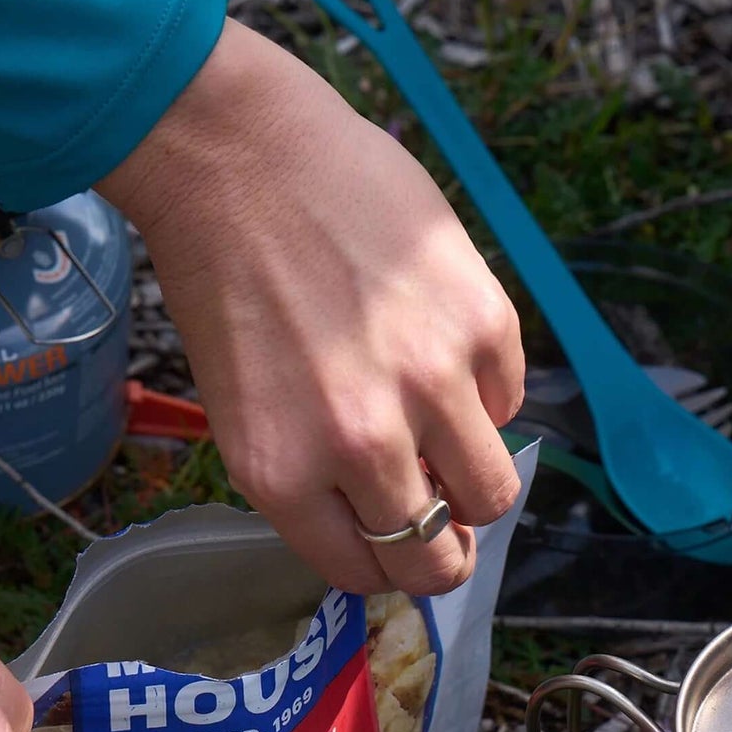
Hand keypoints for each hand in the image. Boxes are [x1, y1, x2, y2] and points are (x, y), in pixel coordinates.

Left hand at [99, 18, 524, 595]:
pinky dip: (485, 393)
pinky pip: (508, 398)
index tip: (397, 548)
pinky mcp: (479, 320)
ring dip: (478, 482)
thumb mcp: (241, 408)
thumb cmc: (223, 281)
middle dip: (444, 550)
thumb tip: (391, 514)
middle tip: (445, 518)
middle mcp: (359, 444)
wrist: (237, 158)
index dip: (387, 567)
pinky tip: (445, 351)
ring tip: (452, 440)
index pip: (365, 573)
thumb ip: (310, 477)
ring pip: (494, 492)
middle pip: (437, 555)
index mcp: (283, 475)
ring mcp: (428, 382)